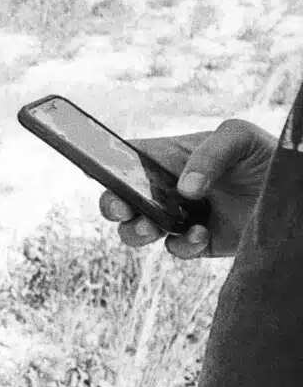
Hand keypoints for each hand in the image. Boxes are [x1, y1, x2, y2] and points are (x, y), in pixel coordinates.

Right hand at [98, 119, 273, 258]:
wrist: (297, 196)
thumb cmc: (267, 155)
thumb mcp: (239, 137)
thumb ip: (210, 154)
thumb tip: (185, 189)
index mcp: (169, 157)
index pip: (126, 159)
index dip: (106, 166)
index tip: (103, 176)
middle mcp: (168, 187)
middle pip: (122, 198)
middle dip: (112, 205)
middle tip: (121, 209)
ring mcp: (181, 216)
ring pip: (138, 229)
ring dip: (136, 232)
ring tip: (151, 228)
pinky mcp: (198, 242)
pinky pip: (175, 249)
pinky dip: (181, 245)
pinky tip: (200, 234)